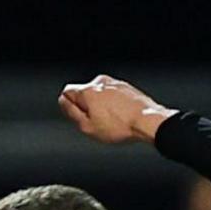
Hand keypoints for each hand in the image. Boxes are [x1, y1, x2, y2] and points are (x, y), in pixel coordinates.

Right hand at [57, 75, 171, 144]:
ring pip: (99, 94)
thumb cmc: (119, 126)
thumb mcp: (87, 127)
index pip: (67, 92)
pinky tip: (121, 117)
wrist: (147, 121)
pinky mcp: (127, 87)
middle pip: (84, 93)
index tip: (78, 117)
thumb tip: (63, 101)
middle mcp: (101, 82)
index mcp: (88, 90)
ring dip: (101, 106)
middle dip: (87, 107)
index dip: (69, 106)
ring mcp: (115, 83)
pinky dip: (114, 105)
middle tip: (96, 123)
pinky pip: (113, 95)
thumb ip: (71, 112)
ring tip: (111, 121)